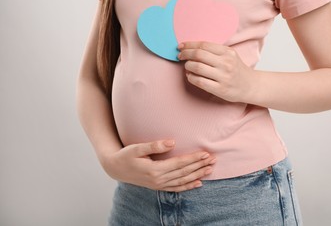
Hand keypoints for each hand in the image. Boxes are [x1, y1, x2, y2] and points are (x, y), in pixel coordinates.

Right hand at [100, 140, 215, 191]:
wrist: (115, 168)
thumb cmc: (125, 156)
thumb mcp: (136, 148)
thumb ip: (154, 145)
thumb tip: (172, 142)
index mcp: (154, 169)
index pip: (179, 163)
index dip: (193, 159)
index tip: (205, 153)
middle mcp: (158, 179)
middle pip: (184, 172)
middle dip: (199, 166)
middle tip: (213, 159)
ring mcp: (159, 184)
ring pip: (183, 181)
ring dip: (197, 175)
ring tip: (210, 169)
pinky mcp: (158, 186)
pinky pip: (176, 188)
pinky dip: (188, 186)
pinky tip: (198, 183)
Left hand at [178, 41, 253, 102]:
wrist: (250, 86)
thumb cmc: (237, 69)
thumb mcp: (230, 55)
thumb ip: (214, 51)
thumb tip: (192, 48)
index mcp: (227, 52)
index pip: (204, 45)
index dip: (189, 45)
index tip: (181, 46)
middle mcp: (226, 63)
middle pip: (199, 55)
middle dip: (185, 54)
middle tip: (180, 56)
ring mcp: (223, 77)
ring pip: (197, 68)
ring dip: (188, 66)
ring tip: (187, 66)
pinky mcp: (220, 89)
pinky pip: (199, 81)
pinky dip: (191, 78)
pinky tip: (190, 76)